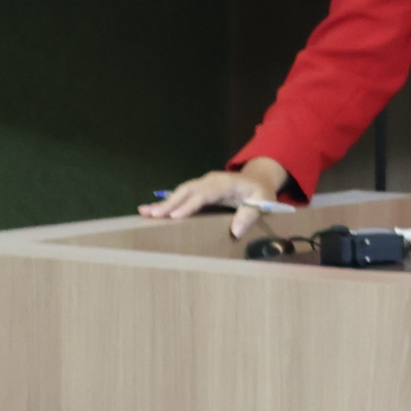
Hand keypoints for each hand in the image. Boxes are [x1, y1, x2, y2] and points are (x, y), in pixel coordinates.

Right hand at [142, 158, 293, 243]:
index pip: (205, 193)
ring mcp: (204, 183)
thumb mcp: (264, 202)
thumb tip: (236, 231)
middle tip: (152, 215)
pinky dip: (167, 202)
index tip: (175, 216)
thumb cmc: (261, 193)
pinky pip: (182, 194)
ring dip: (165, 202)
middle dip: (170, 202)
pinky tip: (150, 209)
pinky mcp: (199, 188)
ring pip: (182, 191)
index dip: (190, 204)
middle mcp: (212, 180)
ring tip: (146, 213)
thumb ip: (251, 215)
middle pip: (188, 190)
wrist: (259, 179)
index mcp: (227, 183)